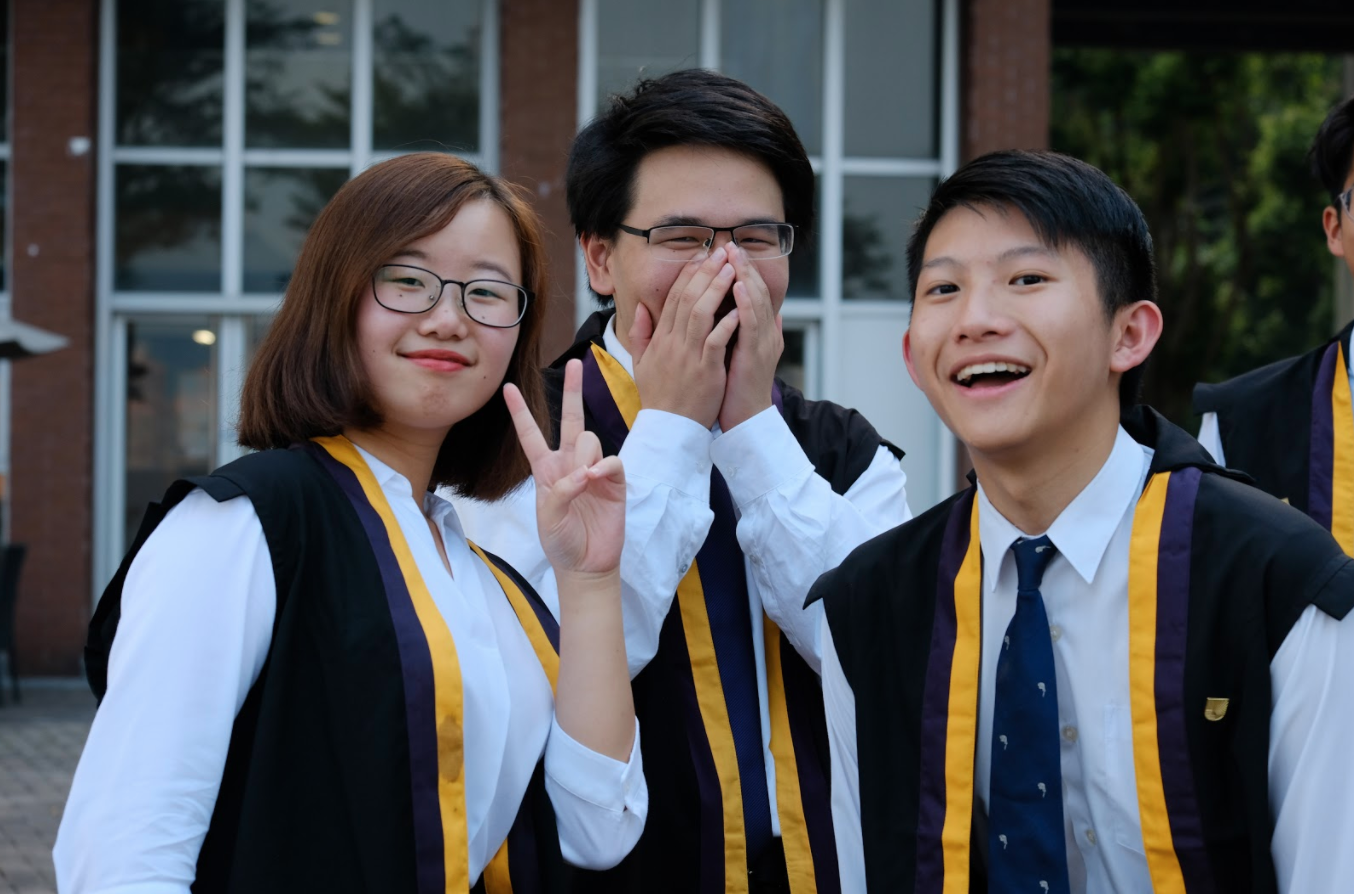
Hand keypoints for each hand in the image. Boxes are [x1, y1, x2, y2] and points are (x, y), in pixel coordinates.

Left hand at [504, 359, 625, 574]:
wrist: (586, 565)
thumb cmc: (561, 541)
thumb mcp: (547, 518)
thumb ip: (559, 491)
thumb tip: (583, 473)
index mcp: (546, 470)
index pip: (531, 435)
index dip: (520, 413)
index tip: (508, 388)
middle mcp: (570, 464)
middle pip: (571, 420)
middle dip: (573, 391)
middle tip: (576, 363)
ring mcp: (593, 470)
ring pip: (590, 439)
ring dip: (584, 454)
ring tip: (584, 482)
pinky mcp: (614, 481)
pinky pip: (611, 459)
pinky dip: (604, 466)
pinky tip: (597, 479)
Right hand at [629, 245, 740, 428]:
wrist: (668, 428)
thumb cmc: (659, 396)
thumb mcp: (641, 363)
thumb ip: (640, 334)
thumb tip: (641, 308)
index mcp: (660, 339)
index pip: (673, 299)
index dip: (688, 275)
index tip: (701, 257)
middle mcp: (673, 343)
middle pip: (687, 299)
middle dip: (705, 273)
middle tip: (721, 253)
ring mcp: (689, 356)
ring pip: (701, 314)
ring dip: (717, 289)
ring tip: (731, 270)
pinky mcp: (705, 371)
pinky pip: (716, 341)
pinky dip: (726, 323)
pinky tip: (738, 308)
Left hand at [718, 244, 782, 430]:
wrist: (744, 420)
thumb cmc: (736, 389)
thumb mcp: (738, 354)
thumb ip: (743, 332)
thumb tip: (751, 314)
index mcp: (761, 332)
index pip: (753, 294)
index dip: (742, 272)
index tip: (728, 252)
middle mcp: (766, 333)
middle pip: (756, 291)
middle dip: (743, 267)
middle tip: (730, 244)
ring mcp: (763, 343)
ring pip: (756, 301)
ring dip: (745, 276)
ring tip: (734, 256)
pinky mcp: (755, 354)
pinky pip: (751, 323)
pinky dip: (745, 302)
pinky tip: (736, 285)